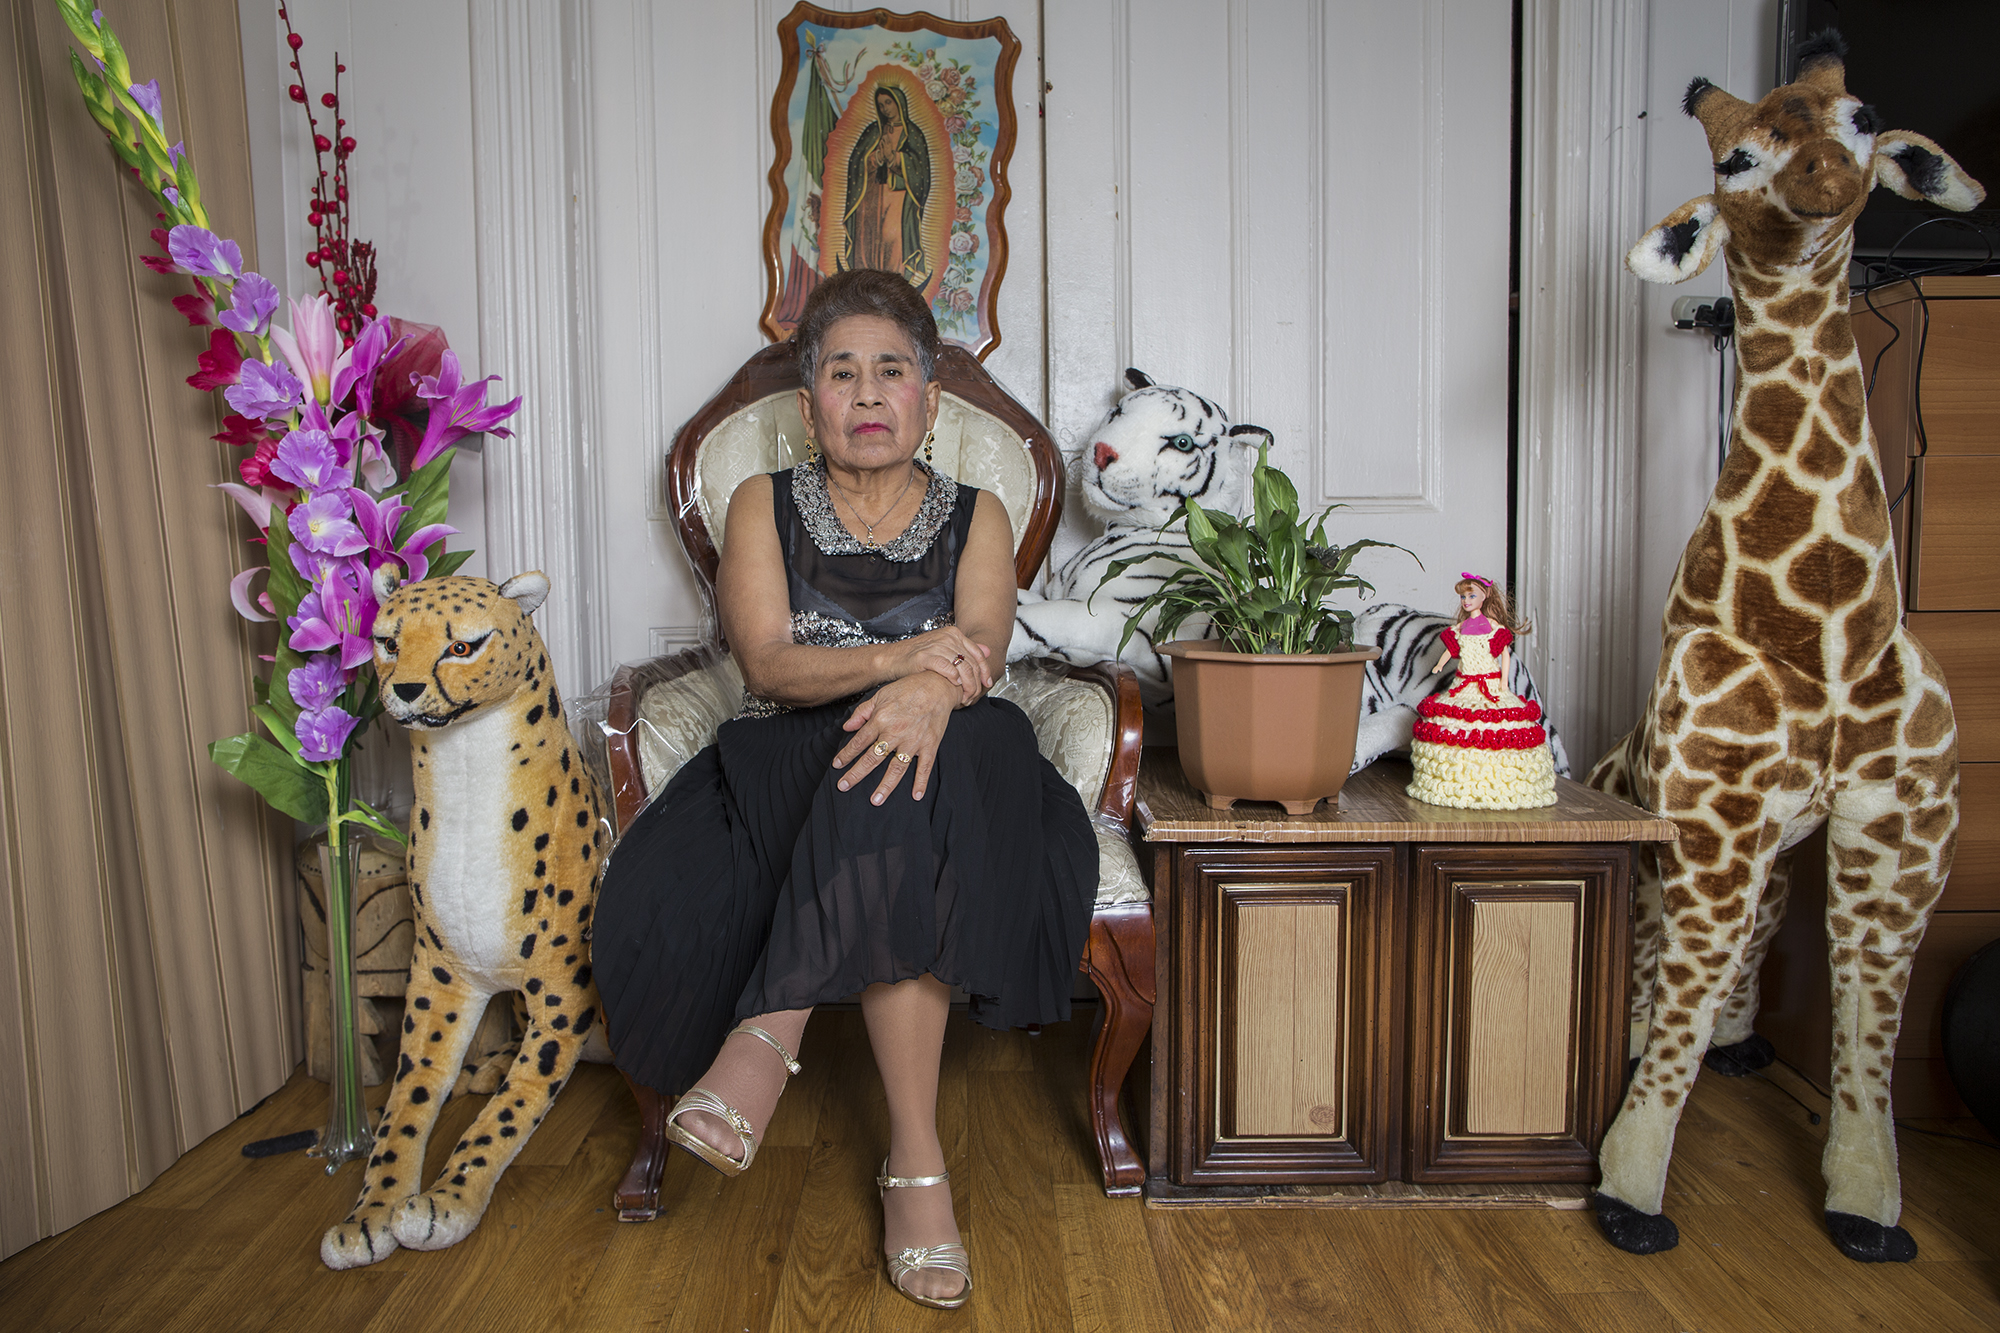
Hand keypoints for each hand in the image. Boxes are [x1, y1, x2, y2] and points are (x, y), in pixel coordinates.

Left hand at [832, 672, 956, 802]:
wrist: (938, 684)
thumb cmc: (908, 688)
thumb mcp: (881, 695)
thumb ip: (862, 712)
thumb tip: (847, 727)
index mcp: (881, 720)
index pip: (859, 742)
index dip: (846, 754)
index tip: (837, 765)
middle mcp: (895, 733)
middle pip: (872, 759)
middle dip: (856, 774)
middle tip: (844, 786)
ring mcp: (913, 741)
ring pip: (896, 768)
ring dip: (885, 786)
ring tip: (875, 800)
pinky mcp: (930, 745)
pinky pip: (924, 767)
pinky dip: (921, 782)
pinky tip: (916, 796)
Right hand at [882, 627, 990, 704]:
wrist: (892, 659)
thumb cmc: (918, 657)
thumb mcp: (944, 649)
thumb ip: (966, 649)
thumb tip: (988, 651)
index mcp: (954, 633)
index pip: (977, 654)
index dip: (984, 671)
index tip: (987, 684)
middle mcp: (947, 637)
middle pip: (971, 663)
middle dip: (976, 682)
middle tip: (973, 696)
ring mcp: (936, 645)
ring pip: (962, 668)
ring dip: (966, 686)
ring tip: (964, 697)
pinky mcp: (925, 656)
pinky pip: (947, 669)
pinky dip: (953, 679)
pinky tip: (954, 686)